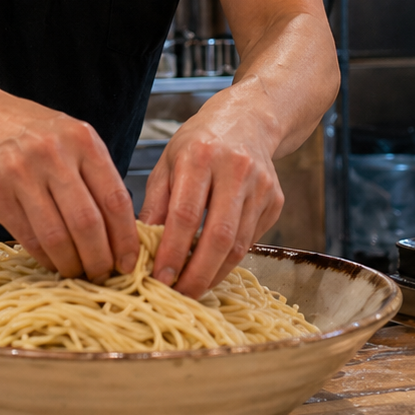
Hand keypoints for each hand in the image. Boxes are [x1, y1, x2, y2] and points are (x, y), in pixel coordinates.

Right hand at [0, 95, 139, 282]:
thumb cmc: (33, 133)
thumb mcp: (72, 138)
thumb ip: (95, 175)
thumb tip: (122, 231)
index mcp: (83, 141)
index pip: (115, 199)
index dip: (125, 238)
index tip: (129, 262)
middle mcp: (54, 154)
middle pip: (87, 223)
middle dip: (99, 259)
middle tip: (103, 275)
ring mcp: (22, 173)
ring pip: (56, 236)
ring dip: (71, 264)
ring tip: (77, 272)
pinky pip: (27, 237)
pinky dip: (44, 257)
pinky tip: (52, 262)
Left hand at [137, 84, 284, 297]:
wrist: (249, 118)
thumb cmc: (199, 142)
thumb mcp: (167, 162)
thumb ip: (155, 204)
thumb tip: (139, 248)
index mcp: (201, 156)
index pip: (185, 215)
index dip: (172, 252)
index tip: (158, 278)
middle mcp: (236, 169)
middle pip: (219, 236)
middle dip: (198, 274)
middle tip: (178, 297)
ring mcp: (261, 186)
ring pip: (239, 244)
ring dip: (214, 273)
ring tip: (191, 288)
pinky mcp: (276, 200)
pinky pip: (251, 240)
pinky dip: (229, 259)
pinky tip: (211, 266)